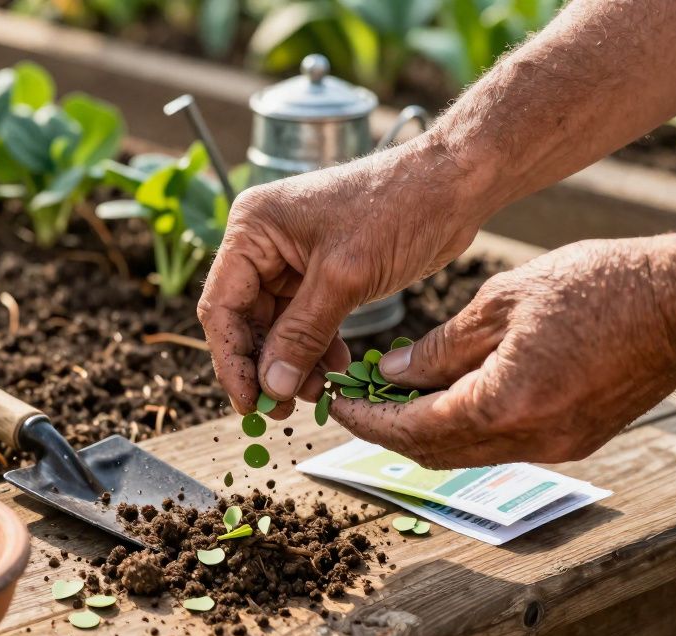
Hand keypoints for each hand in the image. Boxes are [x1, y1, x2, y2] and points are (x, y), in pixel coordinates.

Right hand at [197, 139, 483, 417]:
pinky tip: (335, 372)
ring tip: (317, 395)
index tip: (248, 402)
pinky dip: (316, 350)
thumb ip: (303, 334)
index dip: (231, 359)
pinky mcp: (320, 273)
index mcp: (252, 229)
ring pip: (276, 327)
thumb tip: (271, 387)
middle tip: (281, 410)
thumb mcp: (345, 277)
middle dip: (265, 367)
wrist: (453, 185)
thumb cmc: (398, 209)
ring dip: (292, 364)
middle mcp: (262, 243)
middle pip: (244, 320)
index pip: (221, 305)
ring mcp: (290, 259)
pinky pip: (305, 322)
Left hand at [332, 239, 675, 467]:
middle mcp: (529, 440)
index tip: (337, 403)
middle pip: (435, 453)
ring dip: (425, 431)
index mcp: (505, 404)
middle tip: (356, 402)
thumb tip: (393, 372)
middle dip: (388, 430)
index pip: (412, 429)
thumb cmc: (599, 286)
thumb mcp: (502, 302)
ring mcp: (557, 448)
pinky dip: (466, 428)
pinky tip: (449, 397)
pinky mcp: (576, 442)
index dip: (367, 418)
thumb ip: (440, 347)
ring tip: (394, 397)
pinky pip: (502, 446)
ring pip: (468, 454)